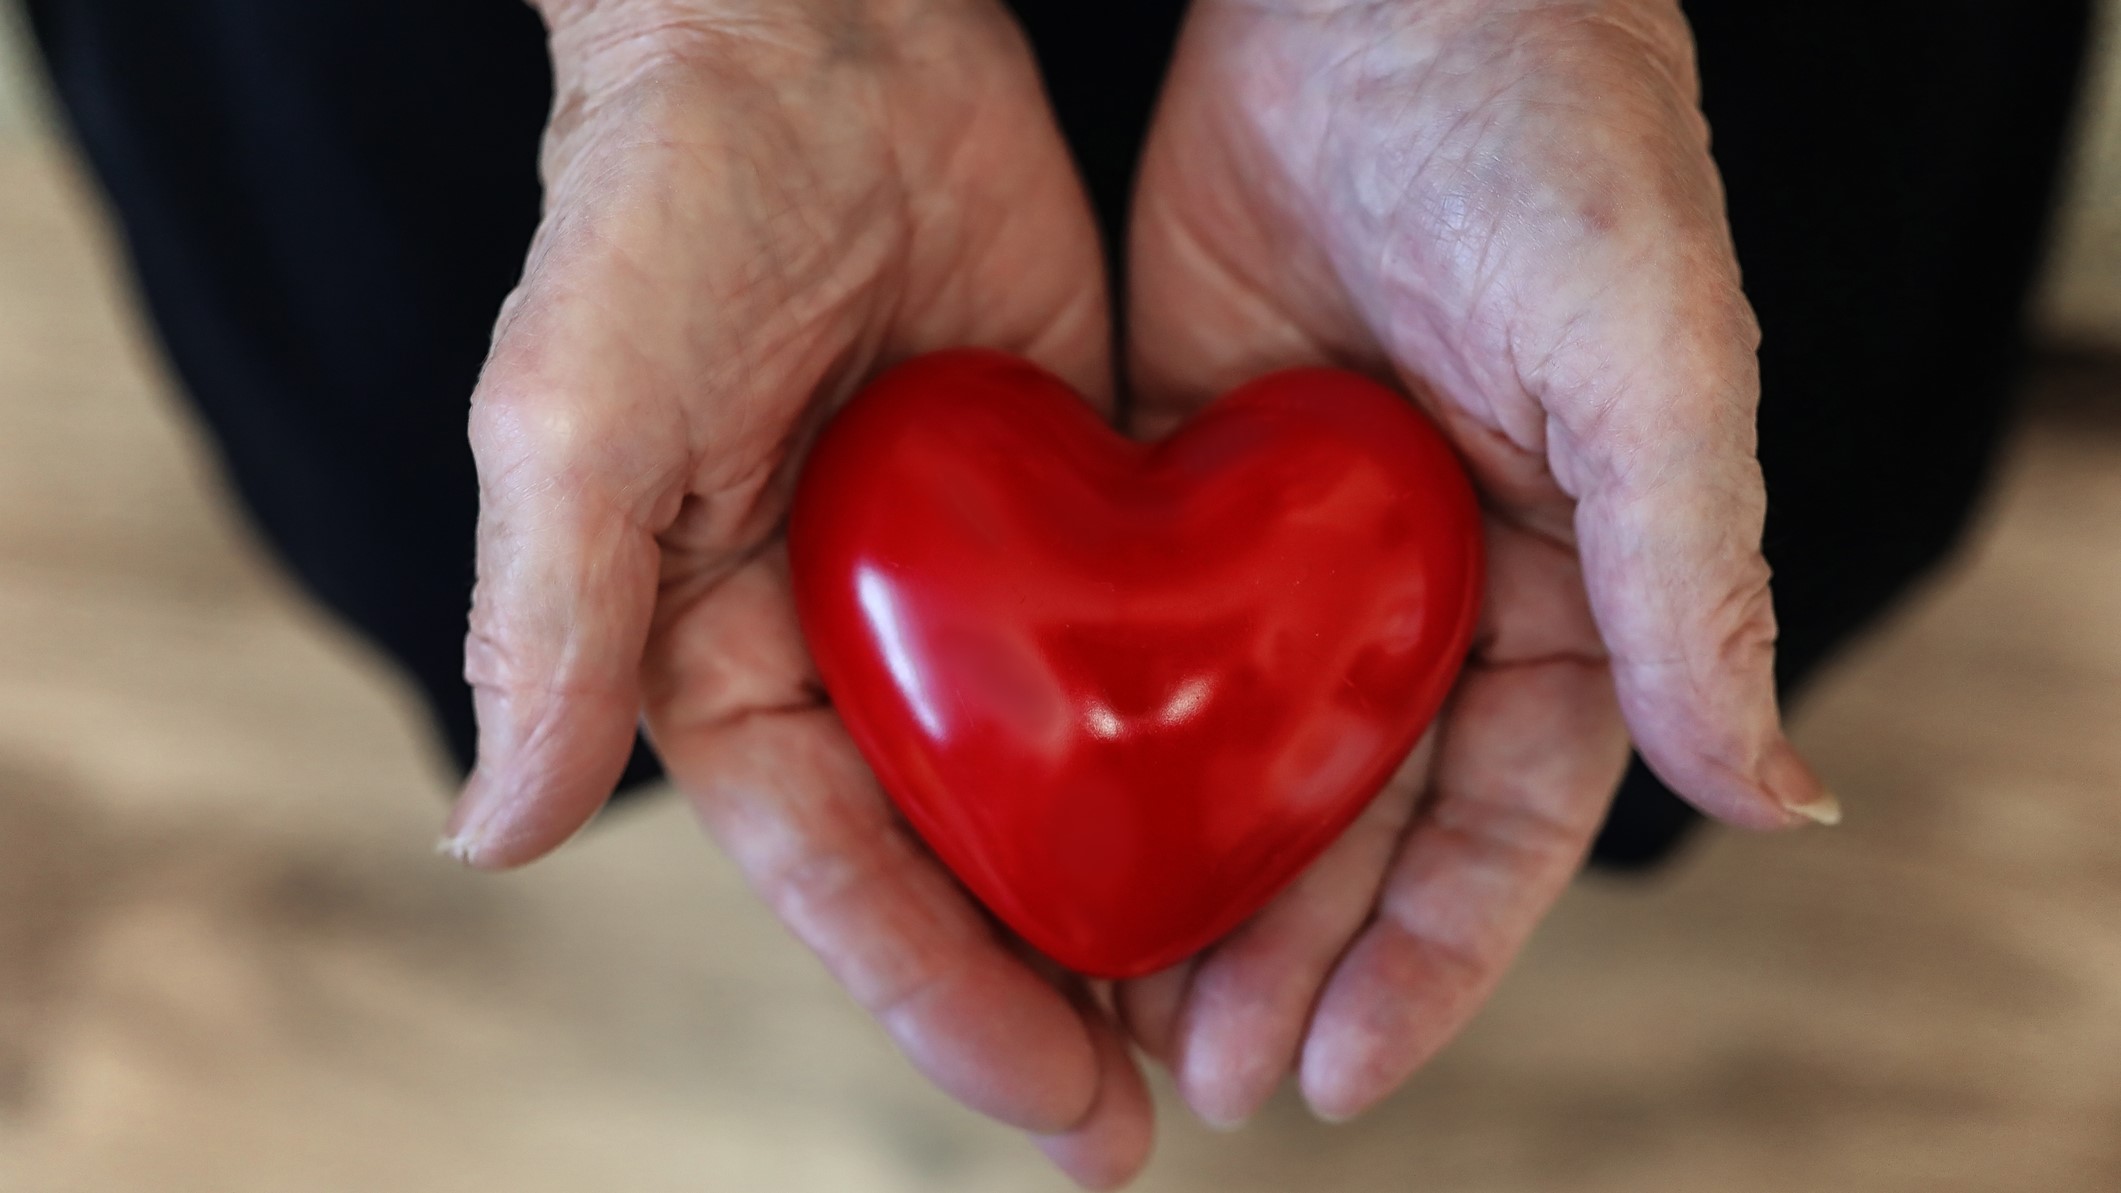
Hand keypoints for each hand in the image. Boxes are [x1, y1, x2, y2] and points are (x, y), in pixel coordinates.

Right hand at [445, 3, 1147, 1183]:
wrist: (809, 24)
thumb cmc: (661, 205)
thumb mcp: (577, 413)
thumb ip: (549, 620)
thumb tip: (496, 838)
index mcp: (727, 660)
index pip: (839, 875)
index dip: (940, 1004)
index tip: (1057, 1109)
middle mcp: (849, 647)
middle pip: (957, 864)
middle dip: (1044, 1002)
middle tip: (1146, 1126)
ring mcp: (969, 585)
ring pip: (1058, 787)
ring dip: (1134, 906)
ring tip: (1234, 1025)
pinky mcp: (1067, 504)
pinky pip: (1139, 654)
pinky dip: (1195, 751)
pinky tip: (1281, 828)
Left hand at [1116, 0, 1837, 1127]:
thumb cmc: (1553, 143)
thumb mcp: (1652, 364)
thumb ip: (1697, 581)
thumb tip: (1783, 794)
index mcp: (1563, 585)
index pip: (1504, 820)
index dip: (1432, 956)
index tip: (1340, 1070)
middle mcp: (1430, 587)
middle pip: (1358, 815)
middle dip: (1289, 952)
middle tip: (1198, 1069)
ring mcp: (1298, 544)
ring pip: (1241, 754)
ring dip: (1188, 880)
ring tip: (1113, 1007)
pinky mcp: (1179, 481)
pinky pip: (1137, 638)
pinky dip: (1099, 743)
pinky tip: (1039, 829)